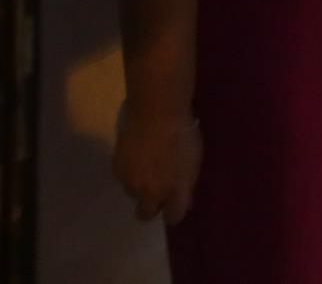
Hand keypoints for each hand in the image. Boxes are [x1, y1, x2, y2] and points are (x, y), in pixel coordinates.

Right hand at [113, 106, 201, 223]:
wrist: (156, 114)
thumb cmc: (183, 133)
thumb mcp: (194, 160)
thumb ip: (185, 182)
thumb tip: (178, 194)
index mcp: (176, 190)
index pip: (174, 216)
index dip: (174, 212)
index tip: (174, 205)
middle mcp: (151, 193)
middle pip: (146, 214)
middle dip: (150, 206)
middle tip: (156, 189)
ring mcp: (132, 183)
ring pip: (133, 194)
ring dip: (140, 185)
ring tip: (147, 163)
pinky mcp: (117, 171)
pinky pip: (124, 178)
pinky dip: (130, 170)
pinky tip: (136, 154)